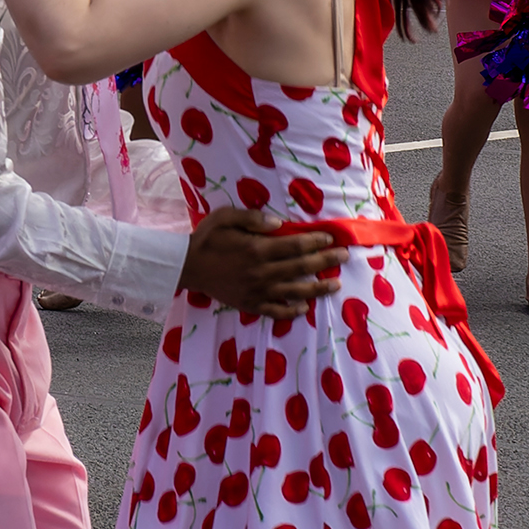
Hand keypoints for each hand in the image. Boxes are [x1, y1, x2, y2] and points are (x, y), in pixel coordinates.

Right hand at [178, 204, 340, 319]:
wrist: (185, 266)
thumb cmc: (206, 238)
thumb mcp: (224, 217)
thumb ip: (252, 217)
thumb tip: (280, 223)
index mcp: (257, 249)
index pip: (296, 245)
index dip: (316, 241)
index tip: (330, 238)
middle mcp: (261, 272)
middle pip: (302, 266)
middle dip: (326, 260)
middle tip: (344, 256)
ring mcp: (257, 291)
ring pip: (295, 291)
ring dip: (318, 288)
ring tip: (335, 284)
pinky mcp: (249, 304)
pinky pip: (276, 311)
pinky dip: (291, 311)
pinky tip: (304, 307)